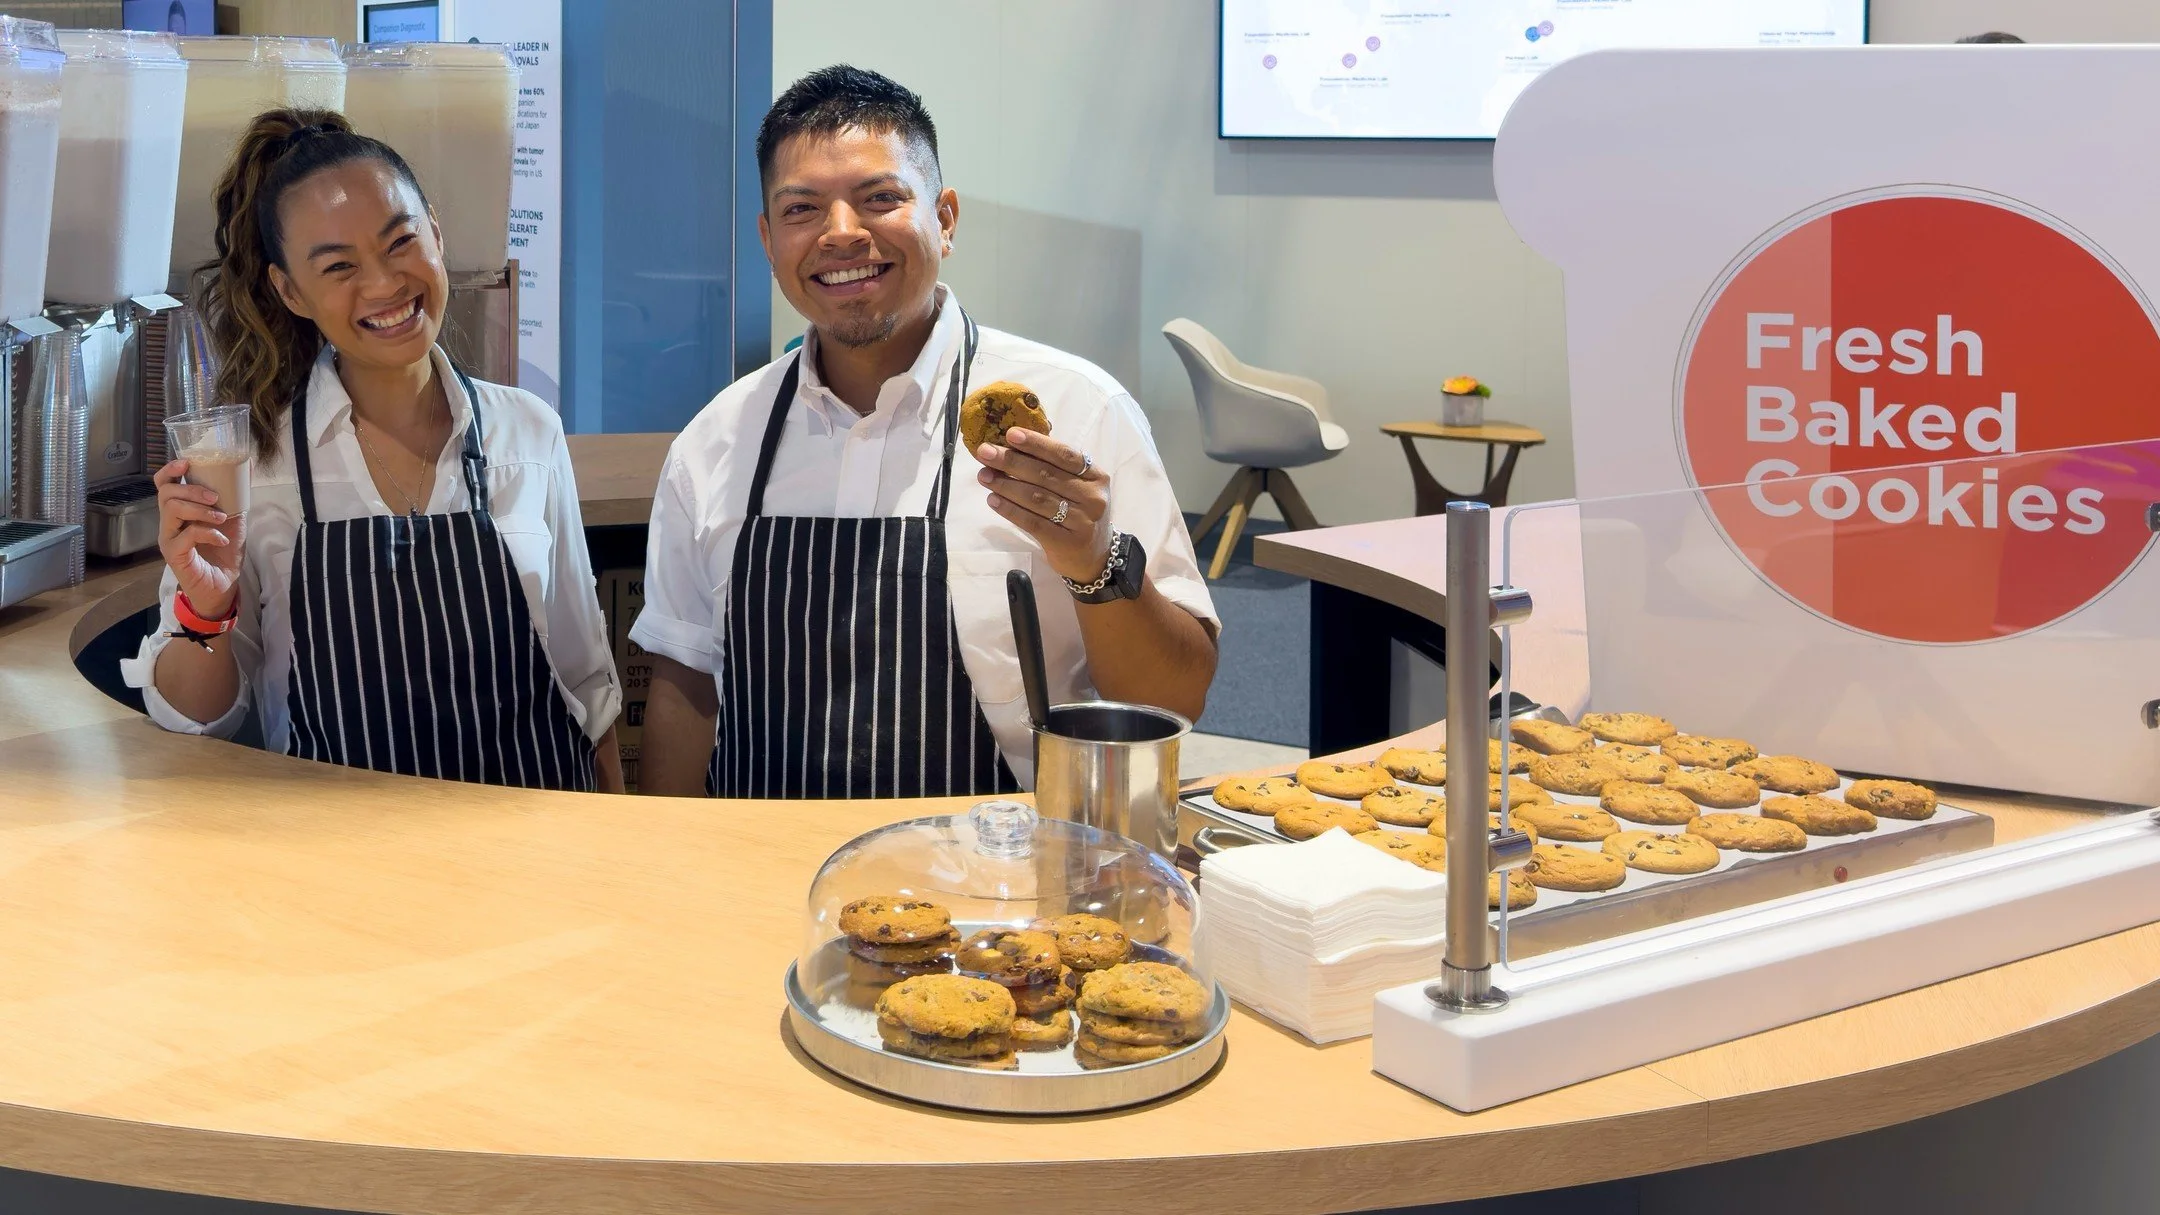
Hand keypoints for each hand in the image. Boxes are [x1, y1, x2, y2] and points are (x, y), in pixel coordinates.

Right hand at [155, 459, 244, 617]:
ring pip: (172, 510)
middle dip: (193, 490)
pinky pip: (186, 535)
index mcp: (179, 511)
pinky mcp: (174, 555)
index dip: (170, 470)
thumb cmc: (224, 551)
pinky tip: (222, 539)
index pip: (163, 484)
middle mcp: (169, 523)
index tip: (187, 463)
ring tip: (221, 518)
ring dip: (200, 510)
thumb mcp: (233, 518)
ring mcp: (169, 539)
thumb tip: (247, 465)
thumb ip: (234, 495)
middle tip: (216, 498)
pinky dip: (208, 533)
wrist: (224, 585)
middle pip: (166, 493)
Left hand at [977, 428, 1111, 583]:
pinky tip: (993, 500)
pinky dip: (1010, 510)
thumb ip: (1055, 470)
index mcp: (1096, 477)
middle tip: (985, 452)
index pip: (1064, 455)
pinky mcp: (1066, 542)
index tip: (1010, 434)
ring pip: (1036, 498)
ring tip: (984, 476)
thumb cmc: (1080, 515)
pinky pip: (1032, 522)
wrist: (1094, 558)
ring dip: (1006, 485)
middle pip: (1046, 475)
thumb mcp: (1079, 489)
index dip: (1037, 443)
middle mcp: (1093, 497)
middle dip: (1012, 461)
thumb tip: (1012, 448)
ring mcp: (1082, 521)